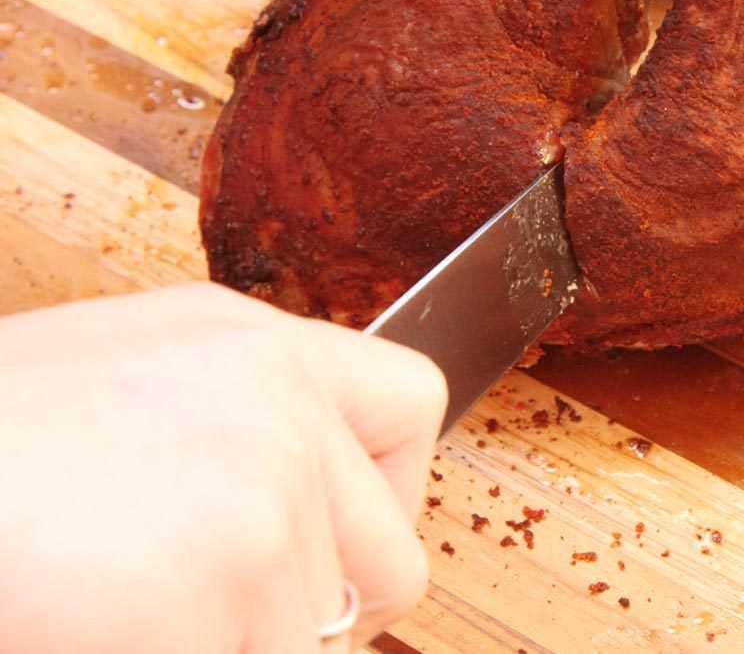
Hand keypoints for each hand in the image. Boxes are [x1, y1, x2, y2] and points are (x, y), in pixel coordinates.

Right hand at [0, 284, 445, 652]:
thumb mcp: (130, 375)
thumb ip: (237, 423)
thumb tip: (299, 517)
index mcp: (262, 349)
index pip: (414, 406)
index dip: (391, 491)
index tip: (342, 539)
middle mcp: (284, 414)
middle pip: (393, 563)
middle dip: (322, 616)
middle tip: (232, 619)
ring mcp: (265, 504)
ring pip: (312, 646)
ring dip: (232, 647)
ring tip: (126, 607)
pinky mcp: (223, 592)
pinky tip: (100, 630)